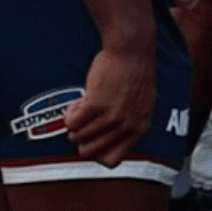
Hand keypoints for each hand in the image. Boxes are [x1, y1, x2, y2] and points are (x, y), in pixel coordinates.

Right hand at [61, 42, 154, 165]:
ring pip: (77, 138)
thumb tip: (105, 146)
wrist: (132, 49)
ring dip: (74, 123)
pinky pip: (70, 122)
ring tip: (84, 105)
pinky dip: (69, 113)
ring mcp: (111, 116)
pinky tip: (80, 100)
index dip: (97, 153)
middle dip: (81, 139)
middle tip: (85, 122)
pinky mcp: (95, 103)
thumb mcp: (141, 105)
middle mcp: (127, 126)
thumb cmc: (134, 74)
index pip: (111, 161)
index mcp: (140, 128)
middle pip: (89, 153)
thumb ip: (128, 125)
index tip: (94, 139)